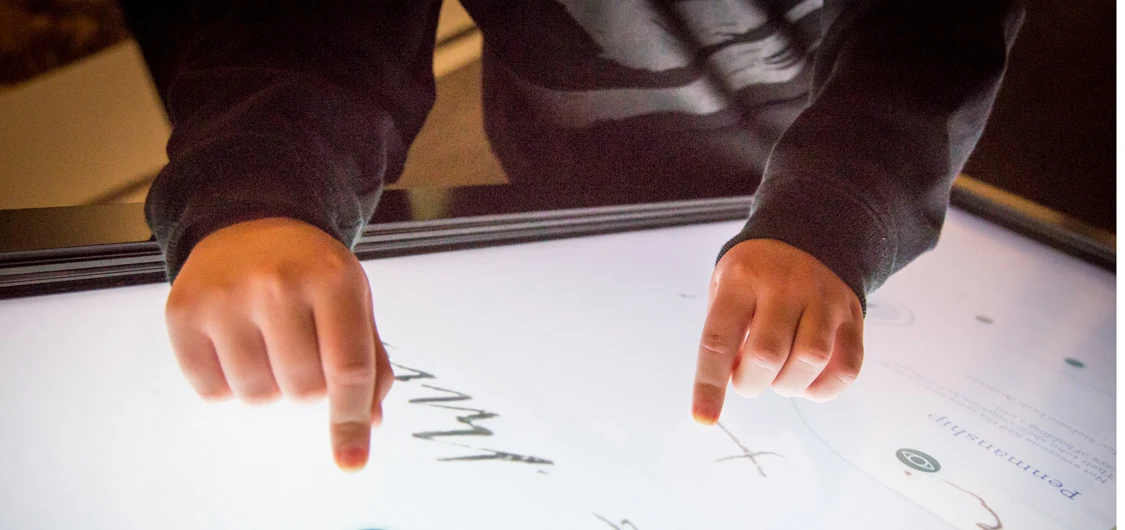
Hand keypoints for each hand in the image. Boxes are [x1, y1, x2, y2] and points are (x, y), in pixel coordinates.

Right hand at [165, 217, 392, 470]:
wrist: (251, 220)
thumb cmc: (311, 270)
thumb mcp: (354, 299)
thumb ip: (370, 360)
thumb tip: (370, 420)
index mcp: (334, 279)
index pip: (348, 369)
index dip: (351, 421)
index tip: (352, 461)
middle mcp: (278, 284)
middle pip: (303, 390)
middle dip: (309, 385)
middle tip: (302, 345)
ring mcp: (226, 296)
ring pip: (257, 396)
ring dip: (269, 385)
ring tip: (269, 342)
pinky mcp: (183, 312)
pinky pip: (212, 390)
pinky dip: (228, 383)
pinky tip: (235, 342)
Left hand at [691, 239, 863, 423]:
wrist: (810, 236)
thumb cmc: (755, 274)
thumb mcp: (725, 286)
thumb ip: (725, 333)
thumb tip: (732, 380)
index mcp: (742, 279)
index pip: (718, 339)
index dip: (709, 385)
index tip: (703, 418)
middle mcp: (784, 286)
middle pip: (767, 354)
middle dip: (752, 383)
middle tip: (750, 379)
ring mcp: (823, 298)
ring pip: (810, 360)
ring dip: (789, 385)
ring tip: (780, 377)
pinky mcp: (852, 315)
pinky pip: (846, 367)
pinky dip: (825, 388)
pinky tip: (808, 381)